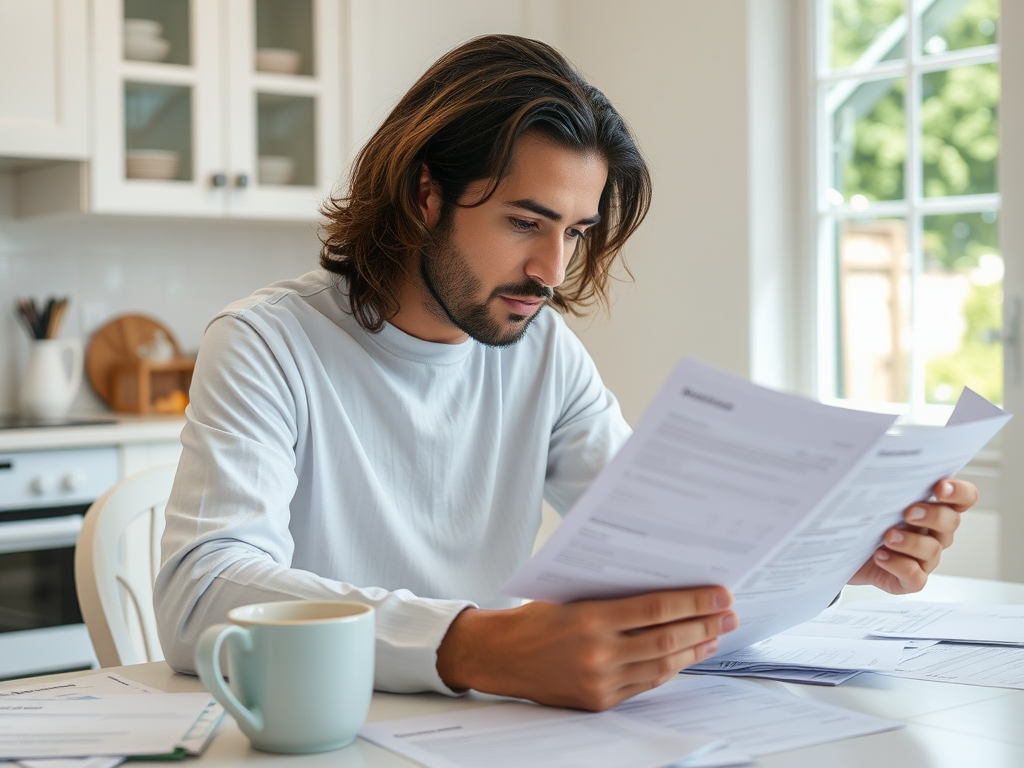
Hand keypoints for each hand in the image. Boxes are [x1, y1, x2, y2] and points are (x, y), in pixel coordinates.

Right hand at [435, 587, 735, 710]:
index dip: (693, 602)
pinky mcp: (600, 700)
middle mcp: (597, 652)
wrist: (501, 656)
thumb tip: (664, 584)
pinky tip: (685, 655)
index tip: (719, 594)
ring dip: (694, 649)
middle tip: (729, 613)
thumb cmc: (535, 617)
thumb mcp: (570, 593)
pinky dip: (670, 668)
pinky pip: (646, 684)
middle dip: (705, 625)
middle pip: (667, 639)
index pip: (655, 608)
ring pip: (662, 666)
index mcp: (589, 618)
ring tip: (715, 633)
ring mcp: (600, 681)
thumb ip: (613, 594)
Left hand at [849, 477, 978, 593]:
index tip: (940, 487)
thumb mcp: (874, 495)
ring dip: (911, 542)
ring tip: (887, 537)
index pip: (963, 498)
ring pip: (932, 550)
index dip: (959, 492)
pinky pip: (915, 577)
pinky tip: (880, 555)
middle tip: (908, 512)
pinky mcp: (909, 580)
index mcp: (933, 507)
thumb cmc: (863, 519)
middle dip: (932, 515)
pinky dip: (898, 566)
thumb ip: (888, 480)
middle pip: (951, 522)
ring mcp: (924, 559)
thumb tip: (882, 456)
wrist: (840, 551)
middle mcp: (935, 533)